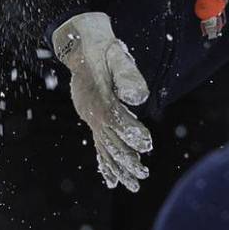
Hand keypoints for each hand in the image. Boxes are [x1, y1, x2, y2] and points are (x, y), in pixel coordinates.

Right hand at [53, 12, 152, 191]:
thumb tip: (139, 97)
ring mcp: (89, 117)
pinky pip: (97, 144)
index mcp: (98, 97)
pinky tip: (112, 180)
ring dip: (118, 167)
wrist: (81, 45)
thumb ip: (128, 74)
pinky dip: (105, 162)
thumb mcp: (117, 55)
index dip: (131, 132)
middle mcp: (91, 111)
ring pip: (104, 147)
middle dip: (126, 159)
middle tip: (143, 174)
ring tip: (133, 184)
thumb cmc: (102, 48)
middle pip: (109, 140)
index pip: (114, 119)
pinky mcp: (91, 119)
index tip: (147, 144)